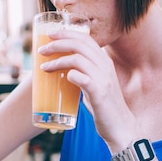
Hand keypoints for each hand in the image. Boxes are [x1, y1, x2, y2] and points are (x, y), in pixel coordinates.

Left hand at [37, 29, 140, 146]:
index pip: (85, 38)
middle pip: (79, 44)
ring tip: (44, 67)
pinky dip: (70, 75)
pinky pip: (81, 77)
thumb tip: (64, 69)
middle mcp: (105, 66)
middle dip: (57, 43)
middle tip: (41, 50)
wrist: (120, 127)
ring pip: (77, 58)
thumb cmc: (103, 106)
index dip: (66, 33)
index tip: (50, 35)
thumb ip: (84, 73)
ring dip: (57, 61)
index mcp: (104, 61)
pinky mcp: (99, 93)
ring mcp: (103, 79)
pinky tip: (63, 78)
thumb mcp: (95, 83)